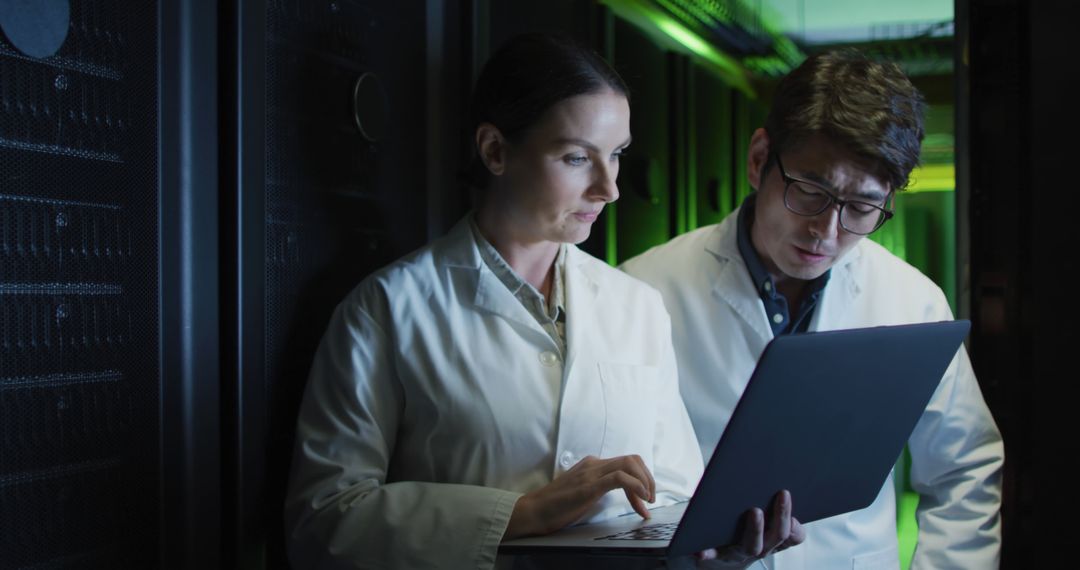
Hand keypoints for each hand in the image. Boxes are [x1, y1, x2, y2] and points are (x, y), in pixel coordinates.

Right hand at [504, 454, 655, 539]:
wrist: (534, 510)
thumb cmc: (556, 505)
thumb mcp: (583, 492)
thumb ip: (598, 486)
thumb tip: (620, 494)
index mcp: (592, 464)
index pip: (625, 463)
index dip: (642, 479)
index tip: (645, 500)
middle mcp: (593, 464)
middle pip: (632, 459)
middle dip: (648, 478)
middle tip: (651, 499)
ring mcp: (591, 473)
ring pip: (629, 464)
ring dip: (645, 482)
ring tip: (648, 501)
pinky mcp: (589, 486)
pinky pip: (620, 478)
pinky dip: (636, 486)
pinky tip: (640, 499)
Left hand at [693, 490, 804, 567]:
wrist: (721, 558)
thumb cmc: (743, 530)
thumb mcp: (761, 519)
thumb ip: (768, 502)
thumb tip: (772, 469)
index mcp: (773, 537)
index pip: (793, 535)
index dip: (798, 523)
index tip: (795, 503)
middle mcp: (761, 546)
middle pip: (777, 535)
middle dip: (781, 515)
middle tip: (782, 494)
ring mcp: (741, 552)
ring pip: (753, 545)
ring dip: (756, 529)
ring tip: (755, 511)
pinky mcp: (718, 556)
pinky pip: (715, 555)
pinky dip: (710, 552)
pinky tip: (702, 549)